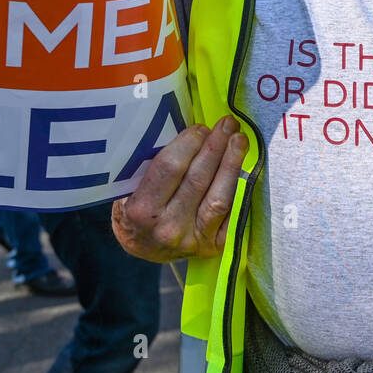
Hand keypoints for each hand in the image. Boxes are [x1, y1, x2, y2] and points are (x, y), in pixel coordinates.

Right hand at [111, 117, 249, 262]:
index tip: (200, 127)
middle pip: (198, 179)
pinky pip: (232, 213)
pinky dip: (238, 188)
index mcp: (142, 210)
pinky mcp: (213, 247)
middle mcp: (168, 228)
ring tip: (239, 140)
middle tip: (227, 124)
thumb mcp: (129, 186)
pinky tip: (243, 167)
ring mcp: (193, 240)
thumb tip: (188, 132)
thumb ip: (153, 164)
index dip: (189, 143)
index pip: (170, 168)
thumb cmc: (135, 208)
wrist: (143, 248)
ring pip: (220, 197)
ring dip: (232, 164)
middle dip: (215, 147)